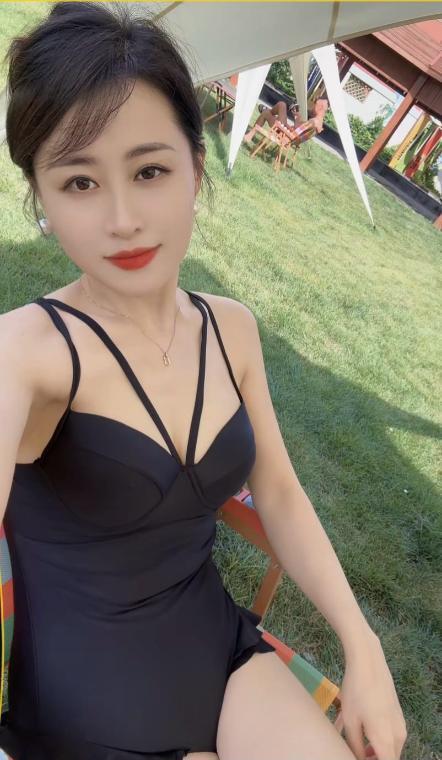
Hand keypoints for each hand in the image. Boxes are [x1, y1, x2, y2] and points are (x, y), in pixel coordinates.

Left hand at [338, 637, 407, 759]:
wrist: (368, 662)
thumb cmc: (356, 691)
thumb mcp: (351, 722)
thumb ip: (355, 746)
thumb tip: (358, 757)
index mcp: (387, 741)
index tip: (358, 757)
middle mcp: (399, 735)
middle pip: (389, 758)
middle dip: (373, 758)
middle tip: (354, 752)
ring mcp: (400, 723)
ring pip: (390, 747)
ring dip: (375, 749)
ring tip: (355, 742)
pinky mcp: (398, 714)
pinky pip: (391, 734)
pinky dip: (379, 737)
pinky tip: (361, 727)